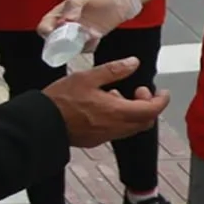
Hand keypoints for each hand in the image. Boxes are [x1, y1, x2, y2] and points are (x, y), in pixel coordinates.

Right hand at [38, 0, 145, 41]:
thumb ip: (74, 3)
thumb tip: (66, 19)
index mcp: (60, 13)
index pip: (45, 25)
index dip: (45, 31)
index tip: (52, 32)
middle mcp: (67, 25)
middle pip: (55, 40)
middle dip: (61, 43)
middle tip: (74, 37)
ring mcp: (79, 33)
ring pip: (70, 47)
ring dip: (77, 45)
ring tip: (89, 34)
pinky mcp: (91, 39)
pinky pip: (85, 48)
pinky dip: (89, 46)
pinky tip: (97, 37)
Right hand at [43, 57, 169, 145]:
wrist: (42, 124)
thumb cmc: (62, 99)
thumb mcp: (88, 77)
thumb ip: (114, 70)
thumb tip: (134, 63)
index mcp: (117, 112)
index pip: (152, 111)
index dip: (161, 101)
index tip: (161, 91)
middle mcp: (116, 128)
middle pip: (145, 122)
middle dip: (148, 106)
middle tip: (138, 91)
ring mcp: (106, 136)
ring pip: (131, 127)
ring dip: (133, 112)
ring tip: (116, 95)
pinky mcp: (96, 140)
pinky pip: (117, 131)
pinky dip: (120, 119)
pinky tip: (104, 106)